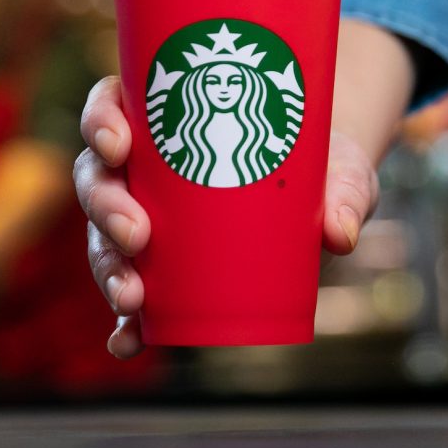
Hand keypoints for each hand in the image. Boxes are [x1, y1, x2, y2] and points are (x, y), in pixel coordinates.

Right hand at [75, 76, 379, 358]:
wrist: (329, 188)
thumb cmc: (322, 159)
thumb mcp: (341, 168)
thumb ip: (347, 193)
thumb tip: (339, 234)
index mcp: (170, 118)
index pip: (114, 106)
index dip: (101, 120)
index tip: (119, 143)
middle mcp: (148, 166)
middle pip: (100, 178)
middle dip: (107, 208)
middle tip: (136, 232)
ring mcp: (151, 215)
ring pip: (104, 236)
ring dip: (108, 265)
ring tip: (133, 294)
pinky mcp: (166, 266)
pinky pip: (131, 293)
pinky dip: (123, 321)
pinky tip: (127, 340)